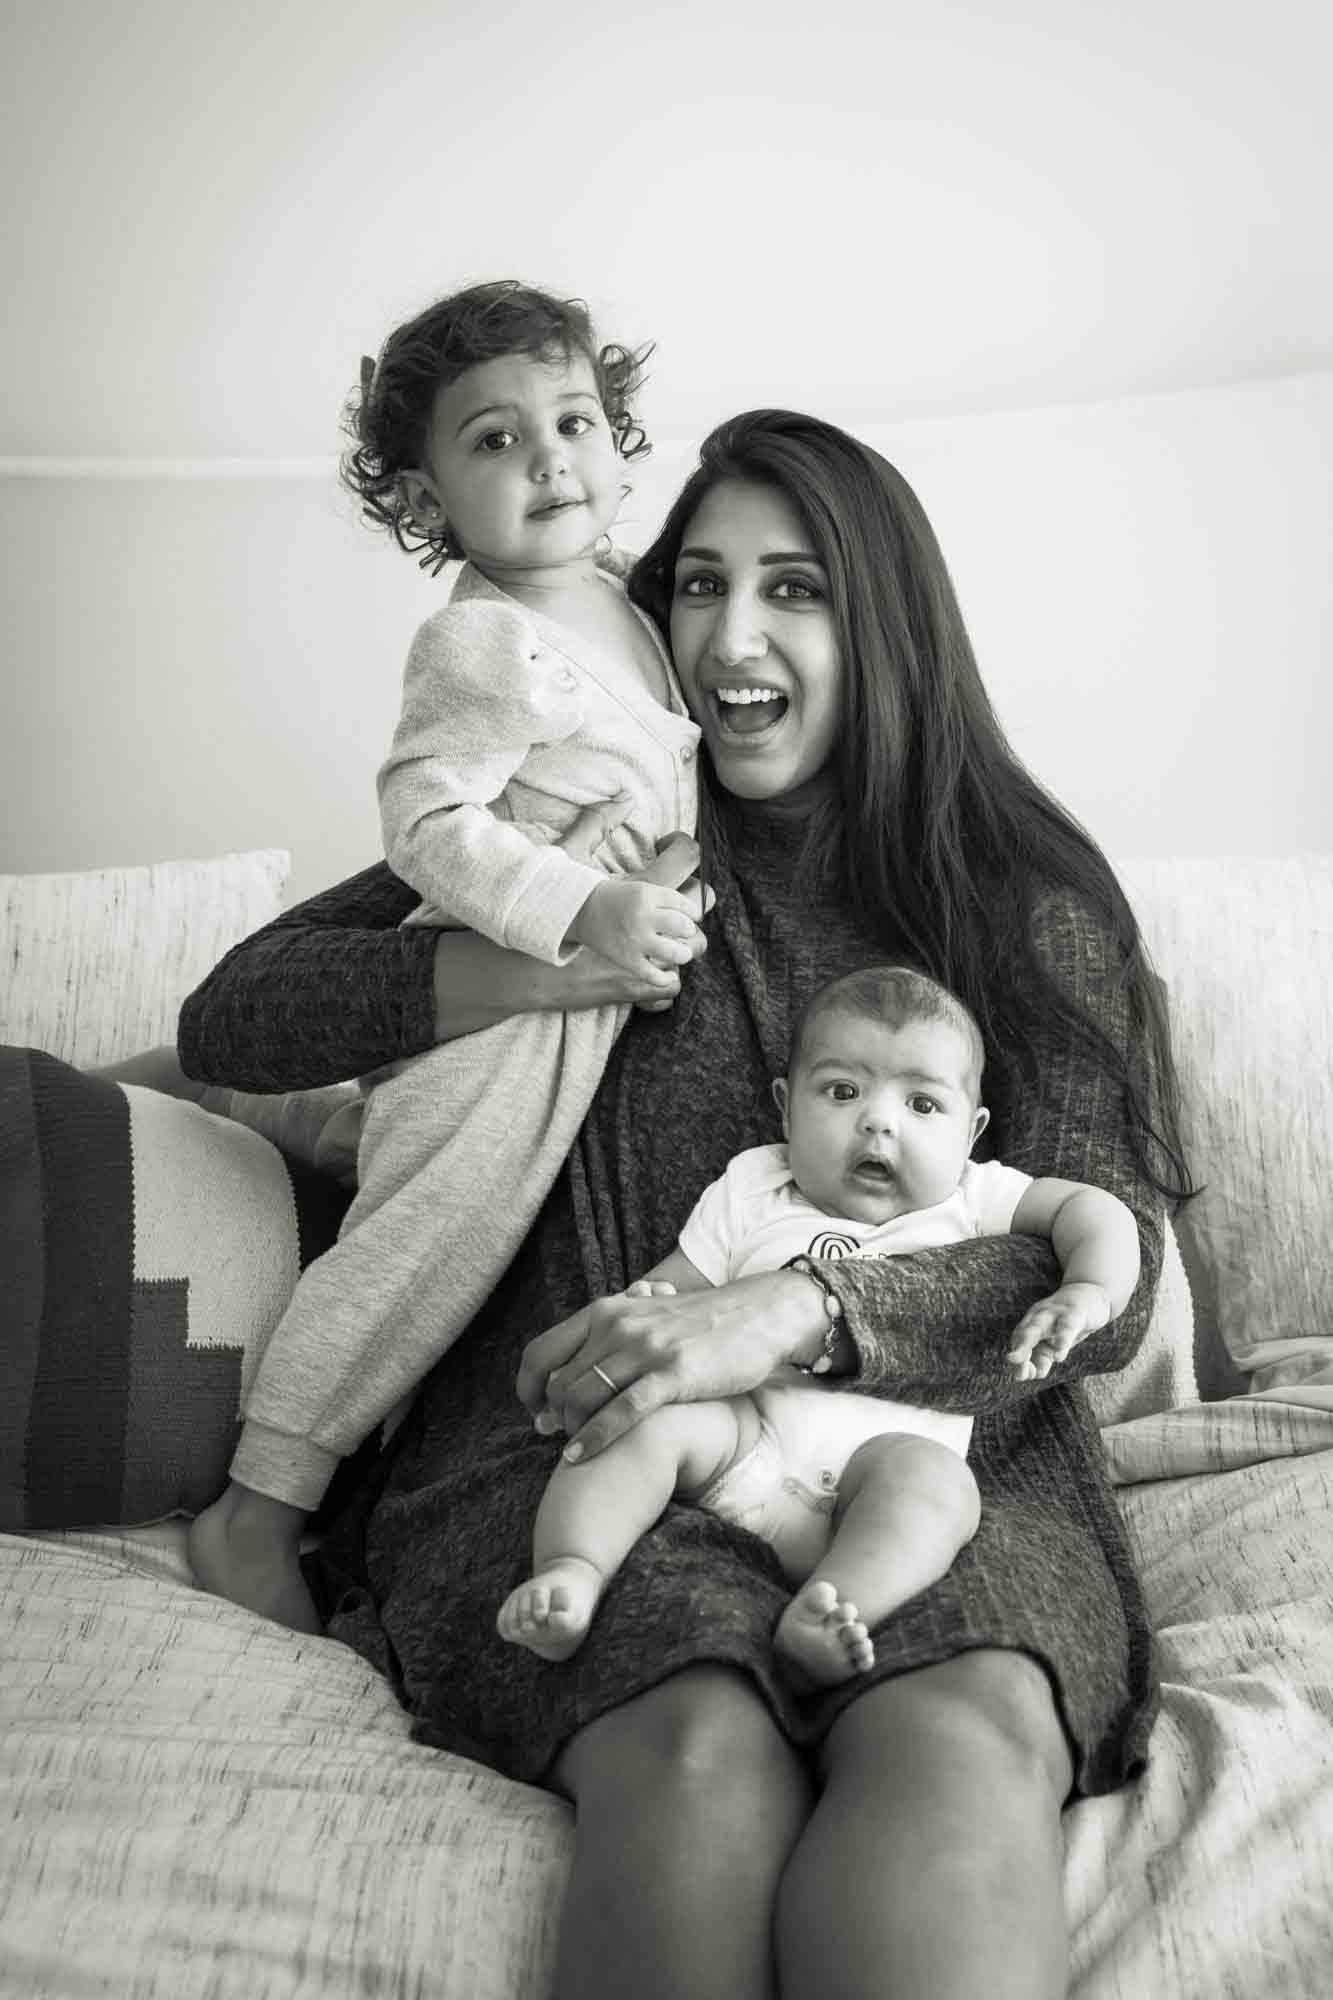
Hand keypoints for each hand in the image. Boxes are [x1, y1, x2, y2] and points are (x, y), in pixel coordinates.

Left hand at [516, 1270, 820, 1461]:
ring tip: (573, 1447)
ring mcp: (645, 1349)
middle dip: (550, 1415)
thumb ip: (608, 1339)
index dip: (526, 1388)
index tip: (533, 1411)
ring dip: (569, 1429)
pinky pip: (621, 1410)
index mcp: (606, 1310)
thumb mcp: (645, 1316)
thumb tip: (572, 1375)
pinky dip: (593, 1436)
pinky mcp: (672, 1374)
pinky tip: (579, 1456)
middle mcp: (617, 1325)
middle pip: (557, 1382)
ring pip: (581, 1396)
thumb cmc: (699, 1324)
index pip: (540, 1352)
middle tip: (556, 1435)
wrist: (758, 1313)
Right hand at [559, 811, 709, 1010]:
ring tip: (669, 942)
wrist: (545, 922)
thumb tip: (624, 798)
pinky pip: (667, 977)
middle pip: (698, 910)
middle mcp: (647, 914)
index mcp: (643, 885)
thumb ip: (599, 822)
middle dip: (690, 912)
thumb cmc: (563, 887)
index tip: (670, 857)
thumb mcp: (576, 849)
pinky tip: (659, 967)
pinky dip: (668, 976)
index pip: (689, 864)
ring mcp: (641, 943)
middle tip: (675, 912)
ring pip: (688, 947)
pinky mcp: (632, 966)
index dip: (686, 855)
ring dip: (683, 945)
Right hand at [566, 878, 700, 979]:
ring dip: (683, 955)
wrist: (582, 909)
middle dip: (689, 933)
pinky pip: (654, 975)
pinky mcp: (627, 959)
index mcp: (647, 895)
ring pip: (676, 953)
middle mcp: (642, 916)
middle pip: (684, 928)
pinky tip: (669, 975)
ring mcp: (635, 940)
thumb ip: (667, 900)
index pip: (685, 906)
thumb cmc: (618, 900)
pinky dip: (666, 978)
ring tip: (680, 954)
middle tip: (684, 935)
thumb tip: (697, 918)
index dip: (693, 914)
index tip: (691, 918)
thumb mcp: (642, 888)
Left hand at [1006, 1281, 1111, 1380]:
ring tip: (1031, 1358)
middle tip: (1011, 1360)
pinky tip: (1060, 1345)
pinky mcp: (1075, 1311)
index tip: (1021, 1377)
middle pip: (1024, 1333)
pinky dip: (1062, 1335)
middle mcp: (1038, 1317)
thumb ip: (1043, 1359)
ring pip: (1041, 1326)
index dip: (1019, 1361)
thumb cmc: (1066, 1324)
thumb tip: (1036, 1375)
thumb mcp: (1053, 1344)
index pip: (1019, 1344)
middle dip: (1018, 1348)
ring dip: (1036, 1339)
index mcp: (1030, 1326)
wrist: (1089, 1295)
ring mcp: (1055, 1312)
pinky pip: (1067, 1323)